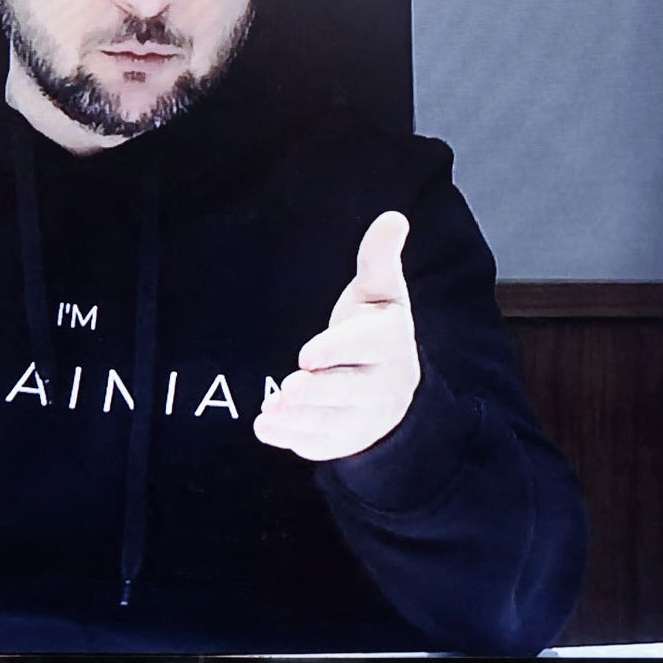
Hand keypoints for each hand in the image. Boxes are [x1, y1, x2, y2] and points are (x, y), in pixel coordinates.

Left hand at [254, 210, 418, 462]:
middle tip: (287, 389)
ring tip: (269, 412)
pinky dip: (293, 438)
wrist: (394, 389)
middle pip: (348, 390)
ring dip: (298, 419)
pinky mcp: (345, 440)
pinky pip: (319, 443)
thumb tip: (393, 218)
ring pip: (331, 421)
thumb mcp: (381, 293)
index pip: (365, 346)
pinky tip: (267, 428)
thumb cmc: (376, 330)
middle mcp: (381, 384)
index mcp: (389, 343)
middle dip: (317, 392)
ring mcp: (363, 418)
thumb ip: (379, 258)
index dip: (337, 349)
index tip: (306, 354)